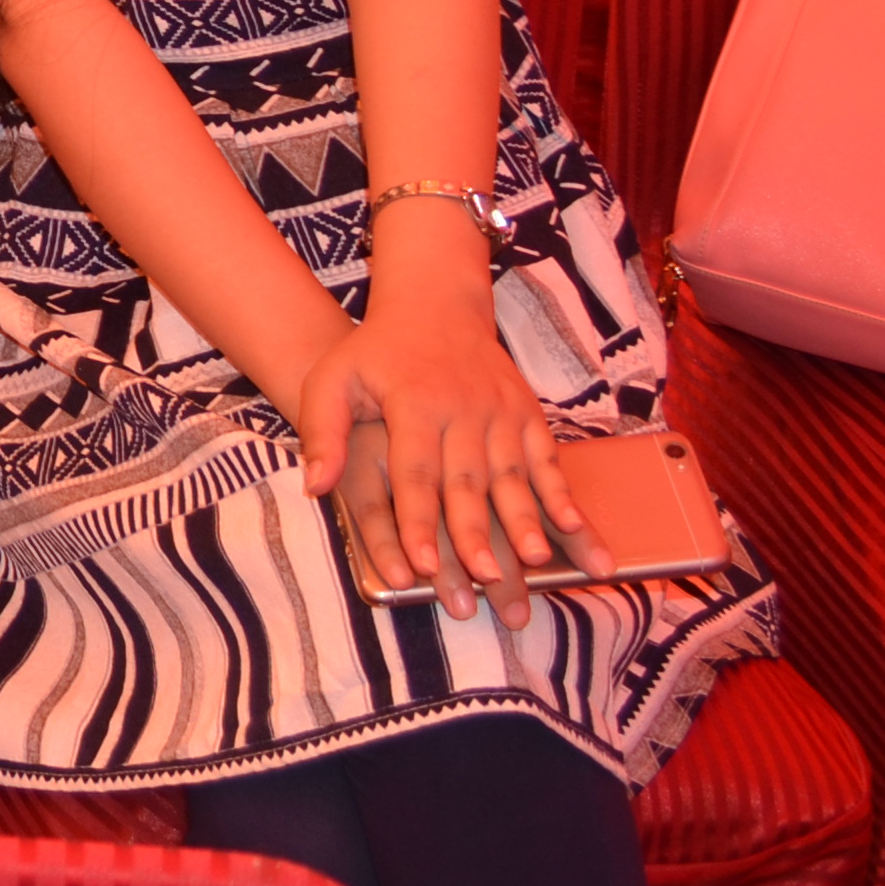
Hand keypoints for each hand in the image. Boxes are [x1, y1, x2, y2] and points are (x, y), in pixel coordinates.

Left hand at [291, 301, 587, 627]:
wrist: (434, 303)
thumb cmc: (375, 352)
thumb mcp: (333, 379)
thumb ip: (321, 432)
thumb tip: (313, 488)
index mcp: (413, 403)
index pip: (414, 473)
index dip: (418, 521)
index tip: (423, 569)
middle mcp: (462, 408)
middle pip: (468, 481)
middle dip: (477, 534)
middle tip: (487, 582)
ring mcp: (501, 410)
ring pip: (514, 475)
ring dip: (526, 521)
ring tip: (536, 563)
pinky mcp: (528, 412)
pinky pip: (548, 458)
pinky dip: (561, 494)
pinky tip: (571, 527)